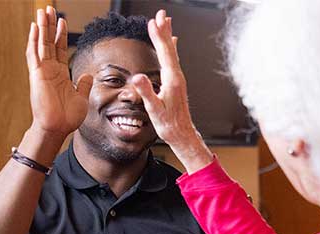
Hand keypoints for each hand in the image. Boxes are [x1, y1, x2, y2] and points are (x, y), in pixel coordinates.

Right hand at [25, 7, 92, 141]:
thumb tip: (87, 75)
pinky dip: (33, 40)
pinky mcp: (37, 75)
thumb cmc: (67, 118)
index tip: (61, 20)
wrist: (57, 128)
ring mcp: (42, 71)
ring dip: (41, 27)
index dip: (60, 34)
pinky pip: (34, 54)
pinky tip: (34, 27)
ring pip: (41, 44)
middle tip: (49, 9)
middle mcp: (49, 70)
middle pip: (49, 42)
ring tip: (42, 11)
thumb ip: (83, 85)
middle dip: (49, 25)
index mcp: (59, 74)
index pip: (59, 49)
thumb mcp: (81, 98)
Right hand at [130, 10, 212, 172]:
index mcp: (172, 80)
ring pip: (172, 52)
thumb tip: (137, 78)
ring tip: (166, 22)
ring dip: (168, 36)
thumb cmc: (168, 124)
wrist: (182, 134)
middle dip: (165, 30)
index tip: (153, 22)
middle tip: (162, 13)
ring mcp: (178, 79)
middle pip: (170, 48)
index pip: (164, 53)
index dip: (158, 37)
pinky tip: (172, 43)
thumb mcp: (154, 110)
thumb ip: (146, 92)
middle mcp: (177, 77)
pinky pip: (173, 59)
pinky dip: (171, 48)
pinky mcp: (177, 82)